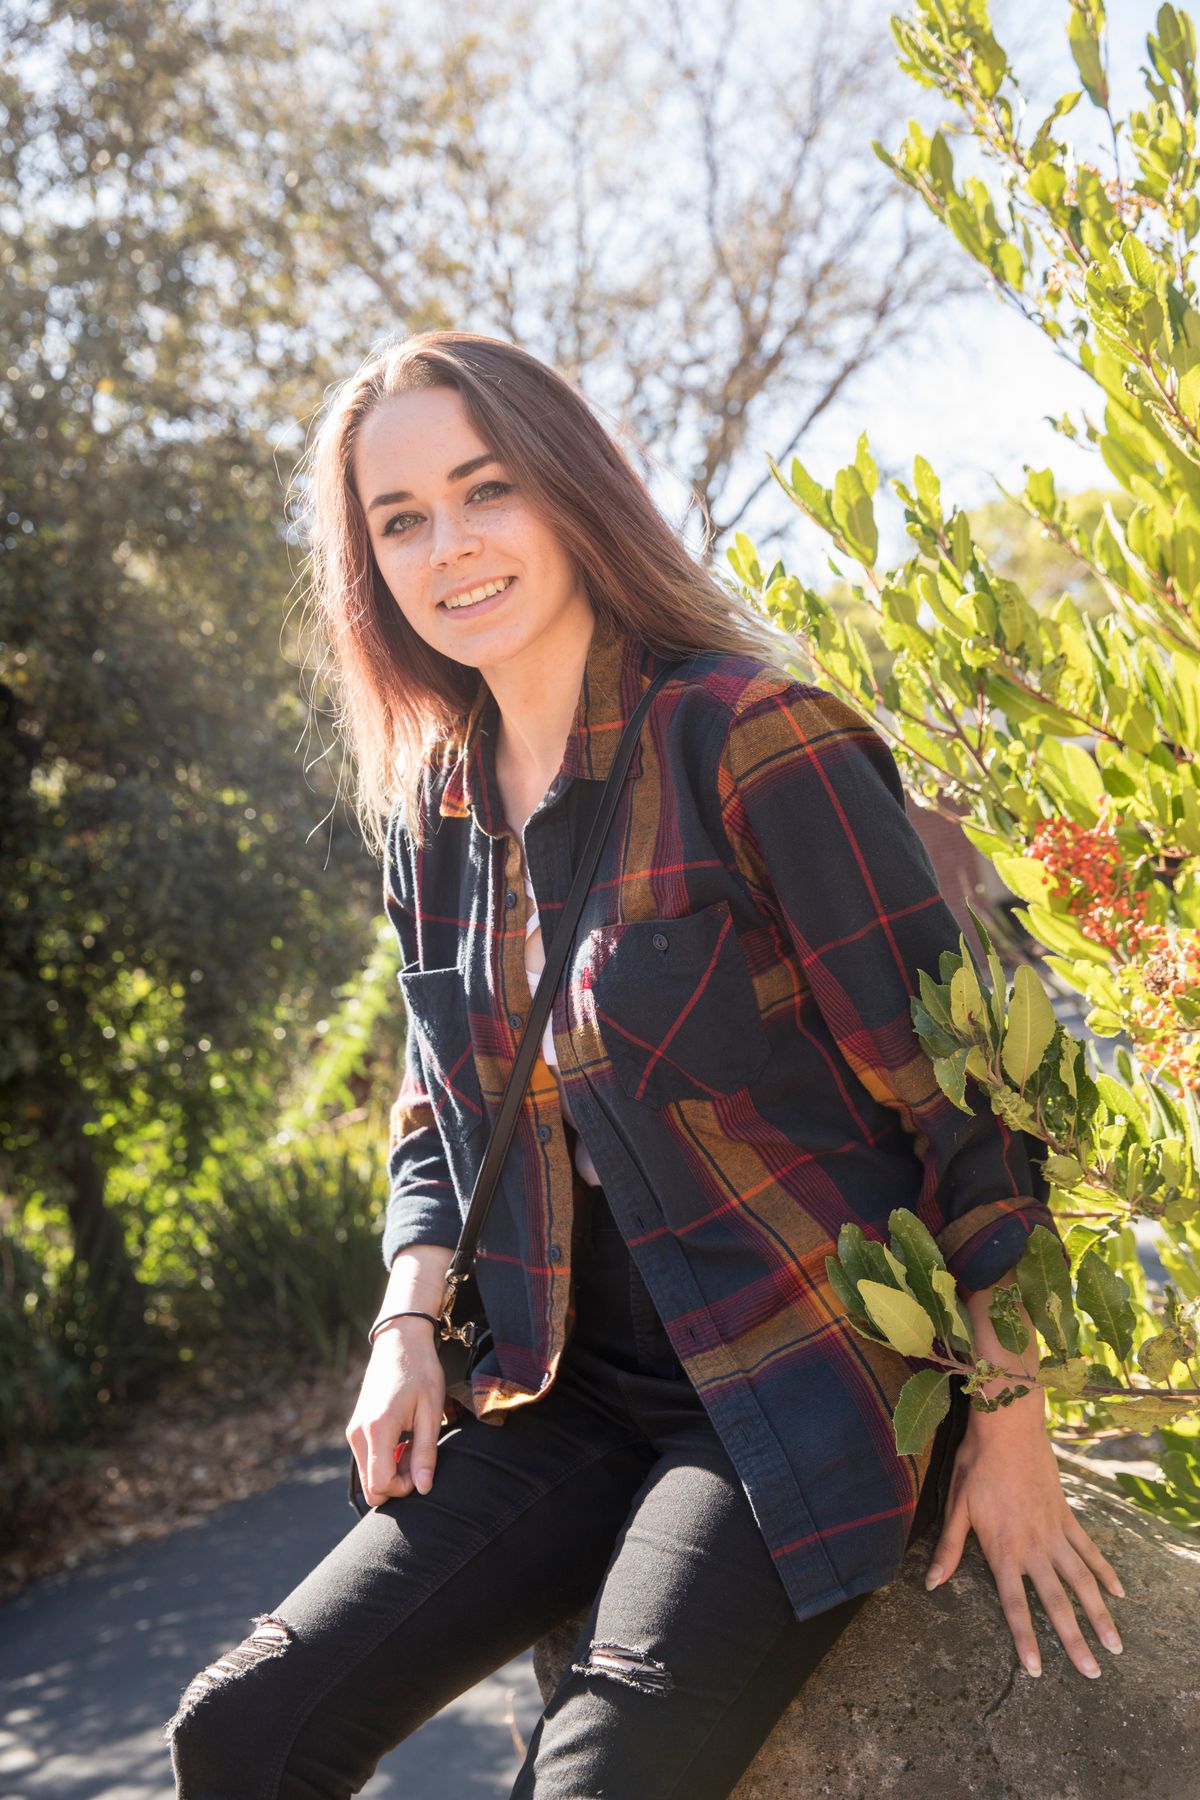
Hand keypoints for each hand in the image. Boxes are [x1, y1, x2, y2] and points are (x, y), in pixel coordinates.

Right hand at [345, 1319, 446, 1506]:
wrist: (400, 1340)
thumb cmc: (420, 1371)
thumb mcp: (430, 1412)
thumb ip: (425, 1453)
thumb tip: (423, 1488)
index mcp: (377, 1428)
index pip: (381, 1484)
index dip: (404, 1488)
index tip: (422, 1469)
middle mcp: (358, 1433)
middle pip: (371, 1487)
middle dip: (397, 1483)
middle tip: (419, 1458)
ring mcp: (353, 1430)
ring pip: (368, 1475)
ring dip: (392, 1471)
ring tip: (414, 1445)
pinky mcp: (355, 1428)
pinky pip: (367, 1460)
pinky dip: (385, 1460)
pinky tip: (403, 1441)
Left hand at [925, 1398, 1124, 1678]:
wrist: (1008, 1426)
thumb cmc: (976, 1464)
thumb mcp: (956, 1505)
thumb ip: (949, 1548)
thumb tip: (931, 1583)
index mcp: (1003, 1549)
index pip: (1015, 1604)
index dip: (1025, 1639)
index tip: (1037, 1671)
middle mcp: (1034, 1547)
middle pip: (1057, 1602)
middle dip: (1074, 1640)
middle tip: (1091, 1674)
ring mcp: (1055, 1532)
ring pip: (1082, 1582)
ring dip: (1099, 1615)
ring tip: (1115, 1646)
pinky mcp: (1067, 1516)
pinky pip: (1089, 1550)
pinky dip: (1104, 1572)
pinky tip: (1118, 1592)